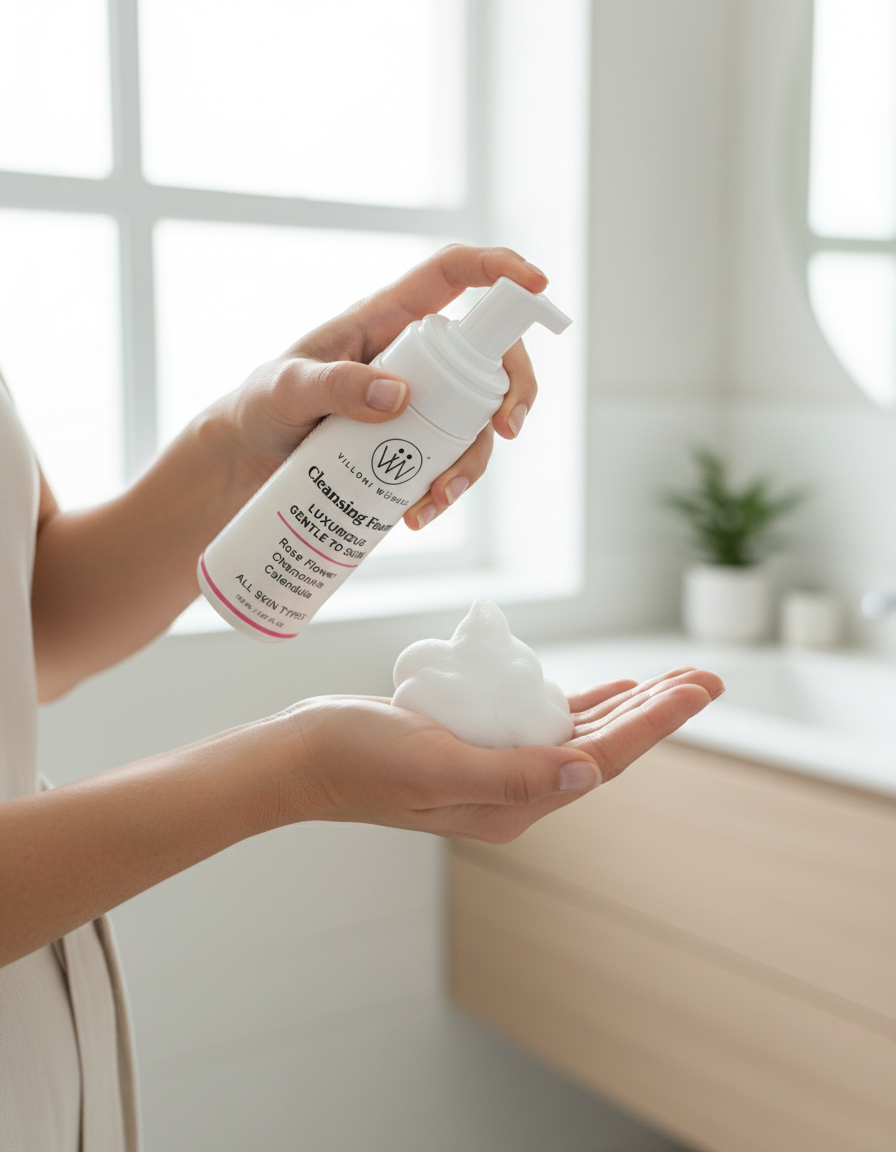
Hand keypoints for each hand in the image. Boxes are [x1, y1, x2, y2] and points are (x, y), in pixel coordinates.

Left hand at [224, 244, 546, 525]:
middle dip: (514, 389)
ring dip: (474, 461)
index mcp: (386, 319)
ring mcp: (418, 404)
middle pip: (490, 356)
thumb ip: (333, 386)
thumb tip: (400, 397)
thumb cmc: (259, 409)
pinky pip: (450, 462)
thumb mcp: (285, 390)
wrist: (244, 465)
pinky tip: (417, 514)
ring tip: (435, 499)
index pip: (454, 275)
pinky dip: (446, 490)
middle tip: (507, 430)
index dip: (501, 271)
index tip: (539, 285)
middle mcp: (413, 358)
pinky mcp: (411, 447)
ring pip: (477, 420)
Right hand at [271, 666, 723, 843]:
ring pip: (579, 734)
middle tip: (707, 678)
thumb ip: (511, 775)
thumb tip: (588, 771)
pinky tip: (604, 691)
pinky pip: (543, 724)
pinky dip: (580, 705)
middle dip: (658, 712)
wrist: (302, 756)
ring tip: (672, 682)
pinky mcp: (477, 745)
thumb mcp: (433, 765)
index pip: (602, 758)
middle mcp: (514, 793)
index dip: (656, 721)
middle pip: (603, 747)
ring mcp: (496, 770)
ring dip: (627, 706)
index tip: (699, 688)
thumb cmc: (357, 759)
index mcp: (512, 806)